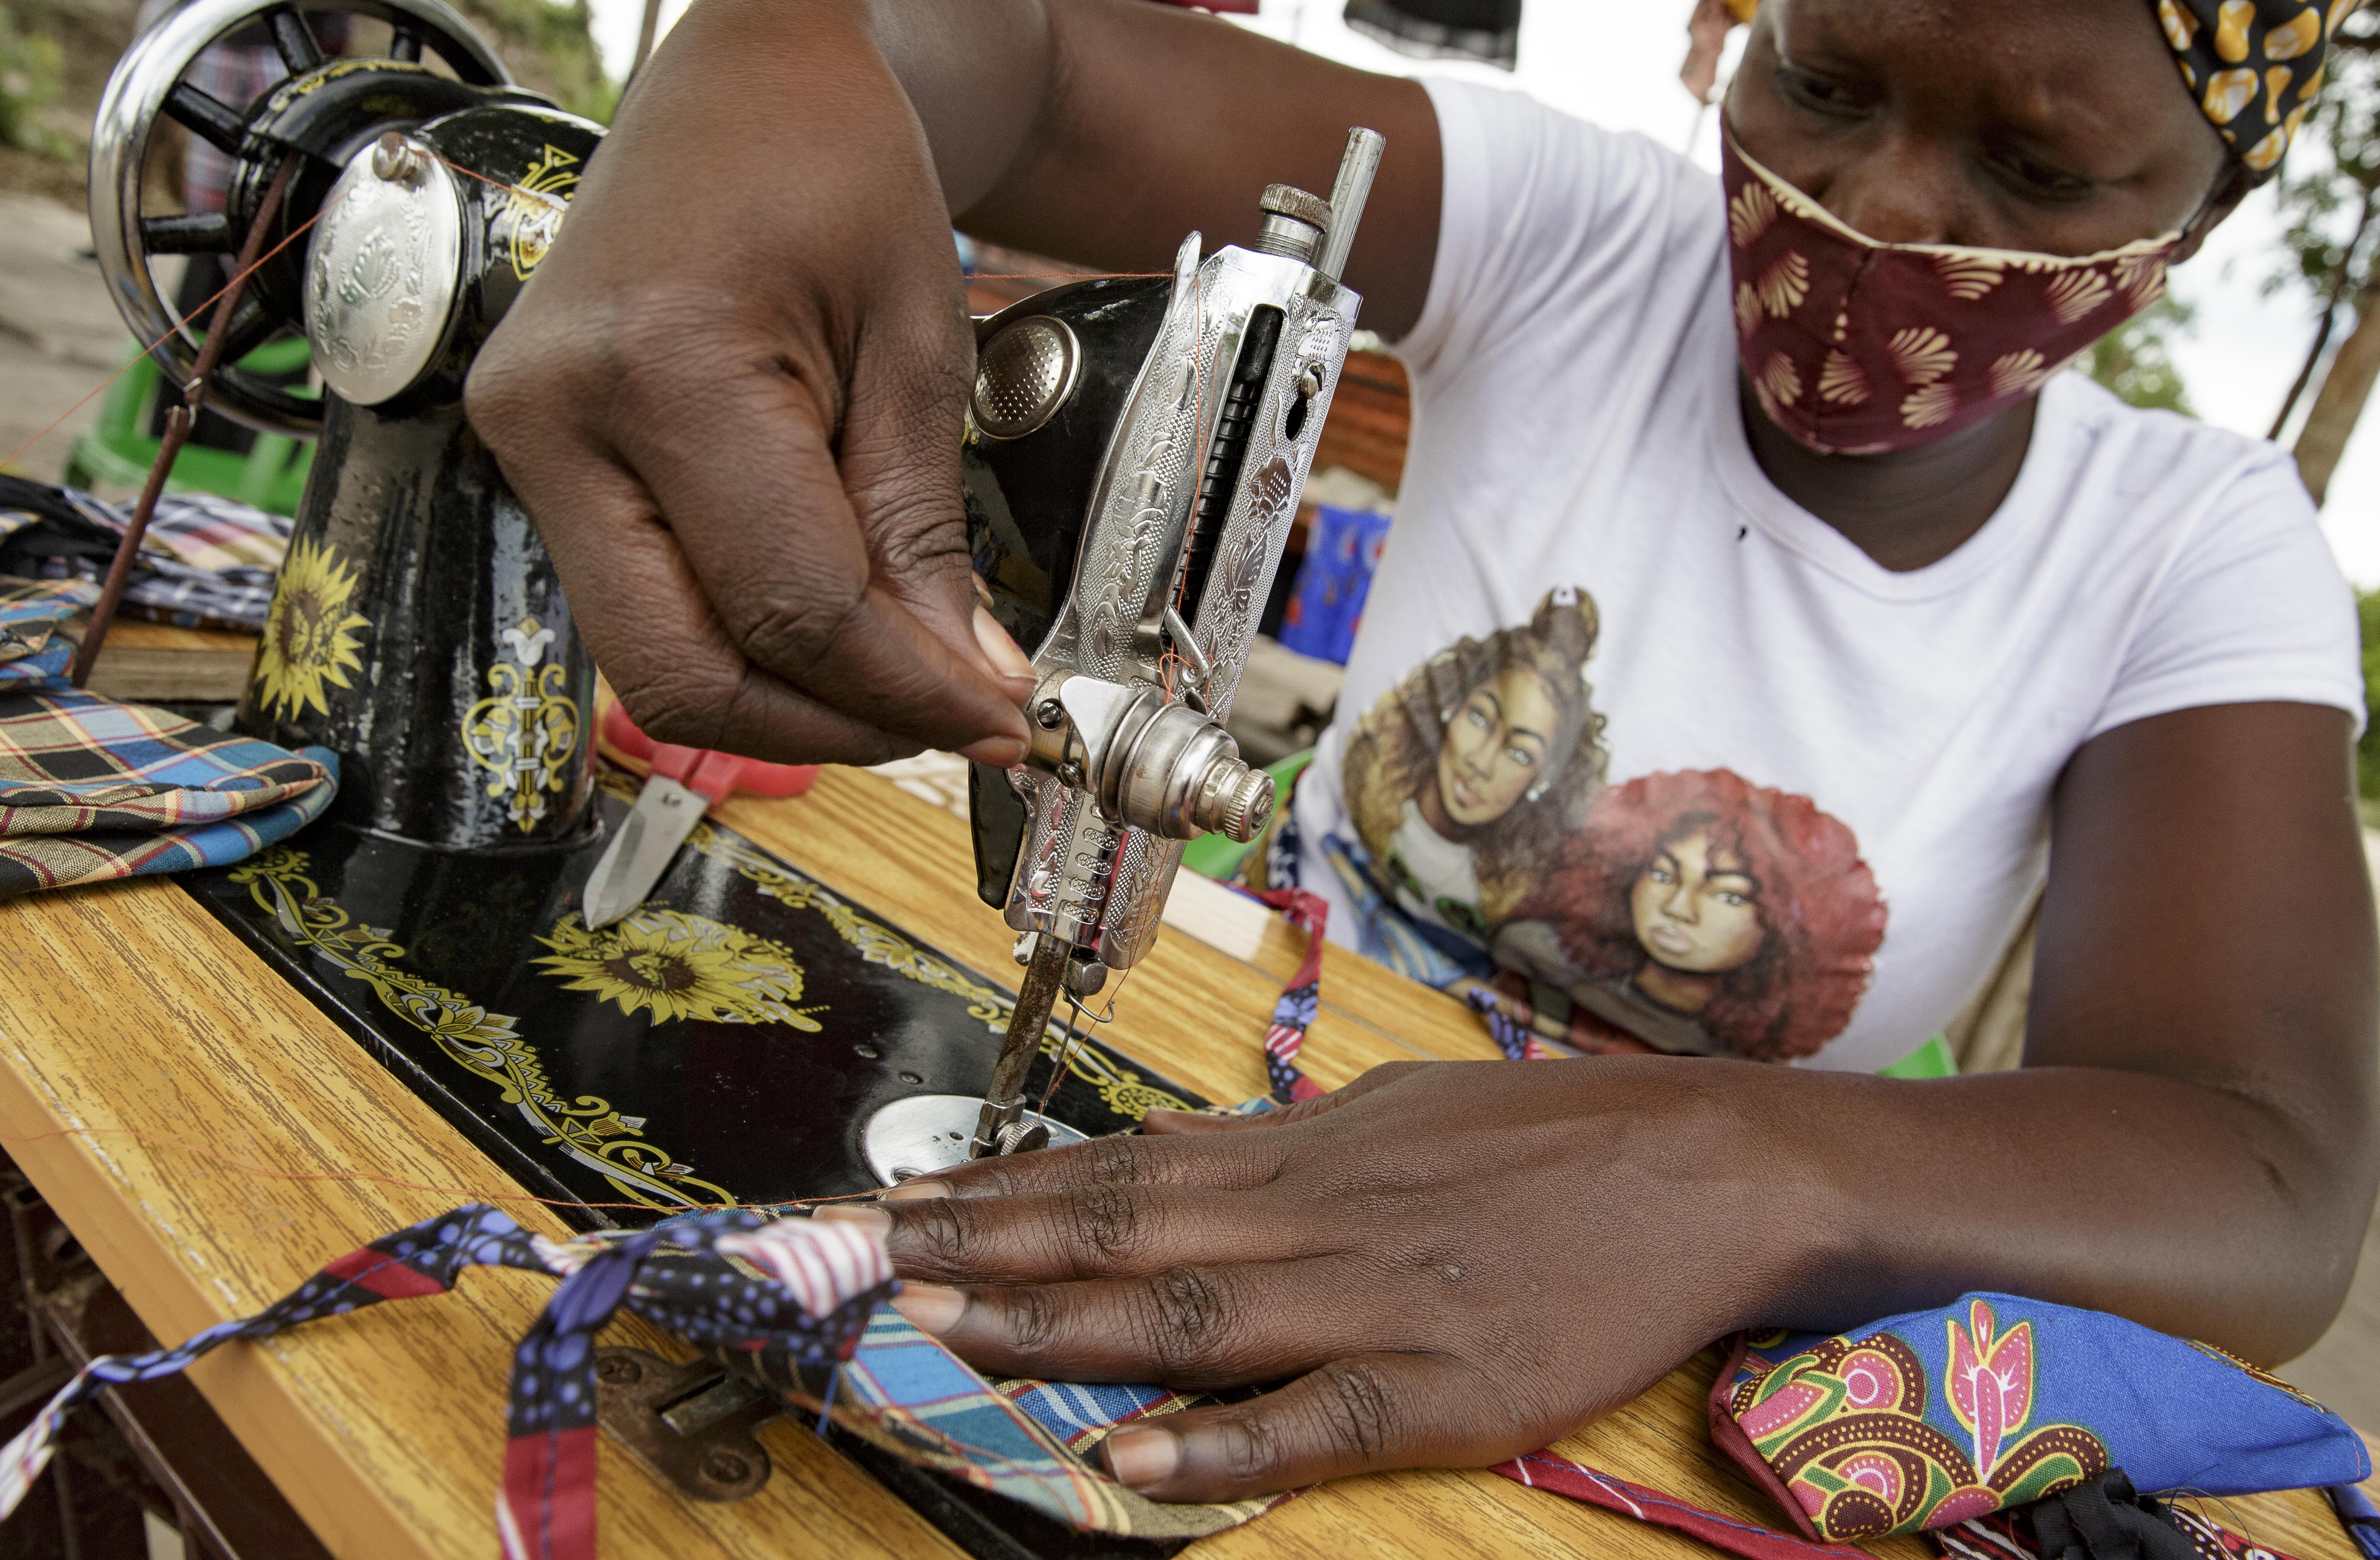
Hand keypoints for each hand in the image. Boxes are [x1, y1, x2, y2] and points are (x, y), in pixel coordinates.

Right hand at [465, 0, 1034, 766]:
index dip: (908, 692)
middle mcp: (562, 414)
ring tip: (904, 676)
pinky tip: (835, 623)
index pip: (793, 606)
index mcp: (664, 363)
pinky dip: (746, 641)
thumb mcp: (920, 341)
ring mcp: (529, 439)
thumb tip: (962, 684)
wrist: (753, 81)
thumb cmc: (838, 167)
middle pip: (687, 671)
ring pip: (653, 663)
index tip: (1001, 718)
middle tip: (952, 721)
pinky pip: (642, 606)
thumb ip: (924, 528)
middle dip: (834, 724)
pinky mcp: (538, 459)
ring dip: (789, 699)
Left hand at [823, 1059, 1797, 1500]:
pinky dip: (1219, 1443)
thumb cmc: (1553, 1136)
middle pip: (1119, 1233)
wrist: (1706, 1167)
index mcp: (1307, 1150)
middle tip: (864, 1254)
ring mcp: (1376, 1302)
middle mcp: (1317, 1216)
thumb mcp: (1401, 1109)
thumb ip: (1291, 1142)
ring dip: (1051, 1325)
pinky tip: (1134, 1460)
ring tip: (938, 1328)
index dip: (1001, 1188)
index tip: (902, 1196)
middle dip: (982, 1248)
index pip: (1119, 1168)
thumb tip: (1193, 1151)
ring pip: (1184, 1315)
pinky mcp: (1444, 1384)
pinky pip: (1312, 1421)